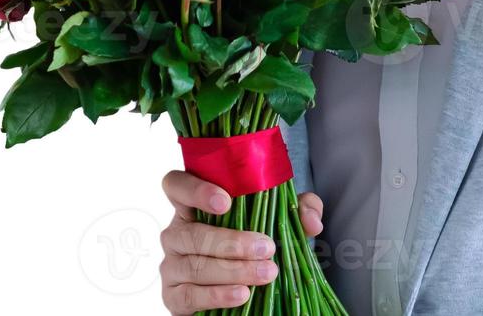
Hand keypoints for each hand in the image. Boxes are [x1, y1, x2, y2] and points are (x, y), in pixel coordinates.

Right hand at [159, 169, 323, 314]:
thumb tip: (310, 219)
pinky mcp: (173, 296)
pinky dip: (218, 295)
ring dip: (233, 270)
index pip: (176, 185)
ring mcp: (171, 265)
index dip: (195, 190)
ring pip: (194, 265)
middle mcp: (176, 232)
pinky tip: (243, 294)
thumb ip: (298, 210)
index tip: (226, 201)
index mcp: (193, 205)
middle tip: (267, 248)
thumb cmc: (256, 246)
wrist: (244, 291)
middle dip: (231, 242)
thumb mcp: (278, 222)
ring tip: (266, 273)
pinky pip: (190, 295)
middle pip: (190, 233)